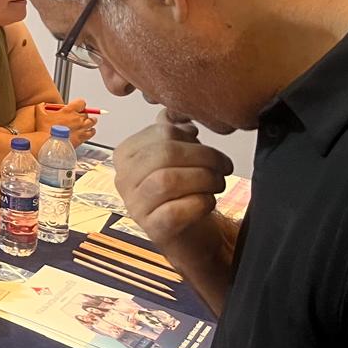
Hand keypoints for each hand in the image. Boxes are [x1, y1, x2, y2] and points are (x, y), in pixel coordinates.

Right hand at [44, 99, 96, 144]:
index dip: (80, 104)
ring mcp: (81, 128)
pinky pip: (91, 132)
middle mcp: (77, 118)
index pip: (81, 103)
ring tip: (87, 123)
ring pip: (92, 122)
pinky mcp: (82, 138)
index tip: (78, 106)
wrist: (49, 144)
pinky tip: (88, 131)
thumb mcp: (40, 114)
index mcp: (68, 111)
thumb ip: (41, 107)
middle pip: (87, 113)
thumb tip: (41, 104)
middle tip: (80, 116)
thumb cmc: (44, 130)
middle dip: (84, 114)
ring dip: (90, 122)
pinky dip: (91, 131)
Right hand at [114, 110, 232, 250]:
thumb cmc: (182, 191)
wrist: (188, 235)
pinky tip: (208, 201)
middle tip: (224, 167)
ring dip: (203, 179)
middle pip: (164, 154)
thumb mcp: (176, 156)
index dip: (194, 138)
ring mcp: (135, 205)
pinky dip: (199, 203)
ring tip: (218, 183)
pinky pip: (175, 212)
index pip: (160, 132)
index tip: (211, 151)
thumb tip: (179, 113)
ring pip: (167, 181)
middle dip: (204, 157)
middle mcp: (123, 178)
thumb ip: (174, 131)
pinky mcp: (153, 229)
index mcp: (126, 153)